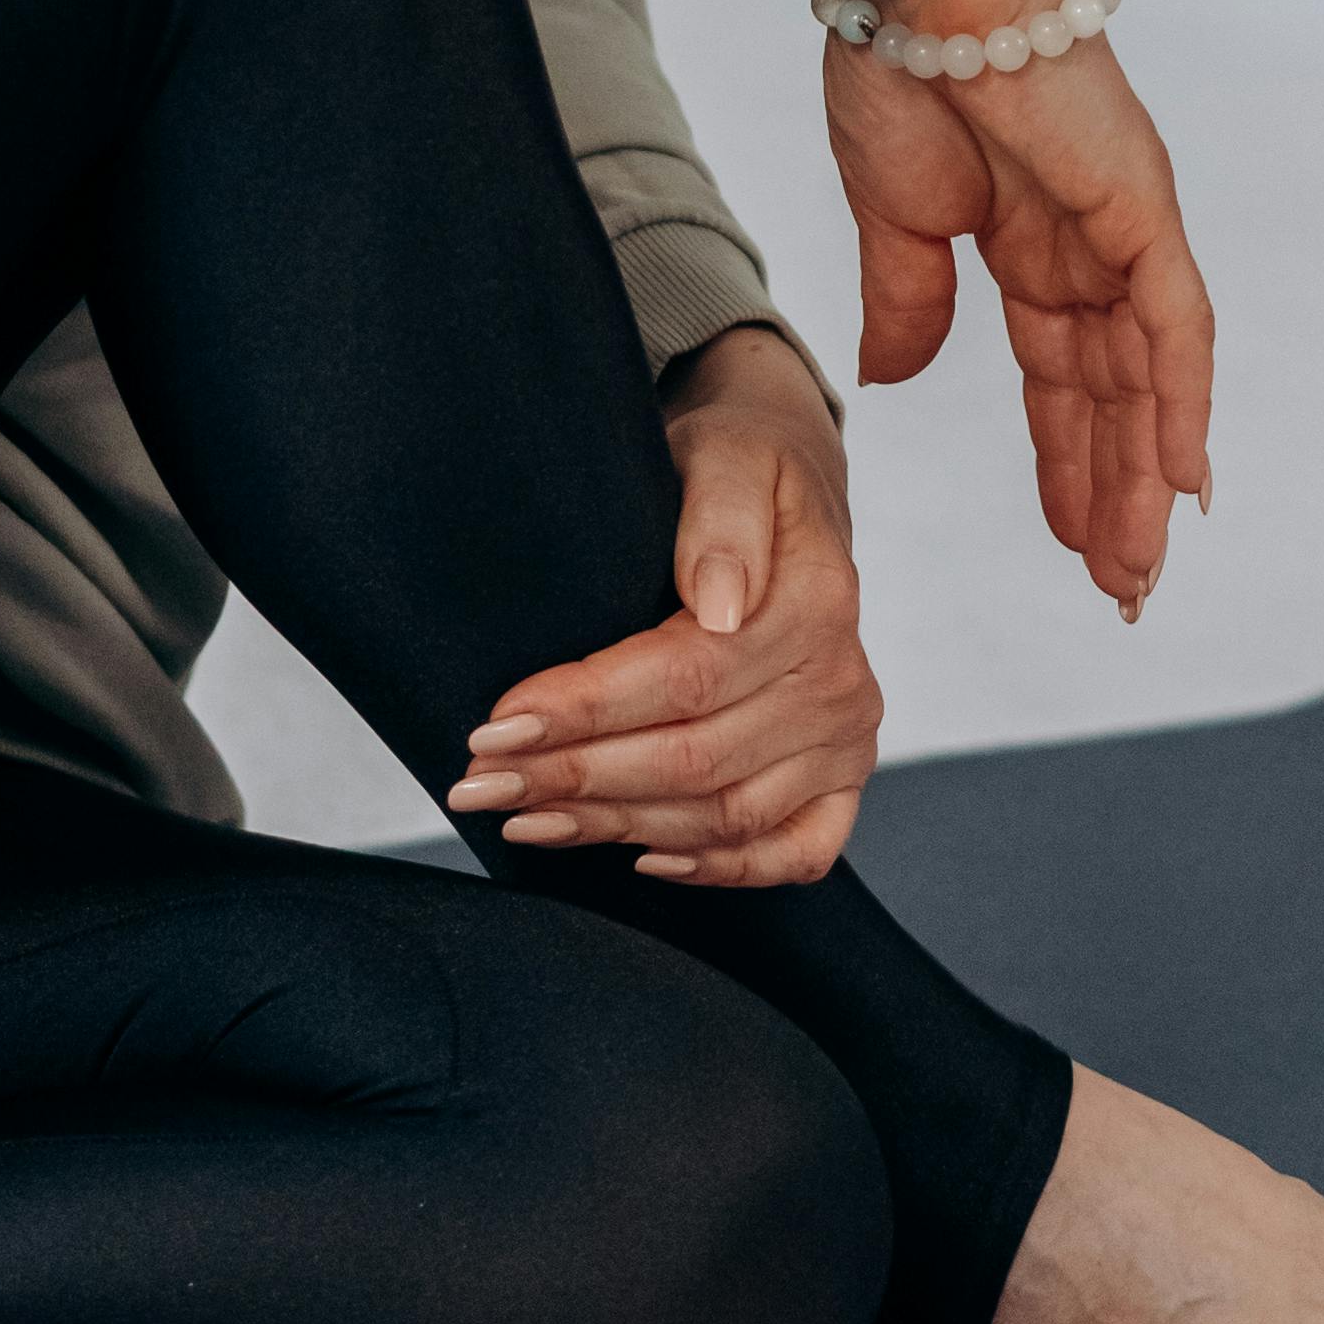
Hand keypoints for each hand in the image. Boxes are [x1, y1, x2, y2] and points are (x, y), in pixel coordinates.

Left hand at [447, 323, 882, 888]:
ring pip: (723, 813)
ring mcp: (846, 740)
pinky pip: (793, 853)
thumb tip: (714, 602)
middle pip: (692, 758)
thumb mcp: (727, 454)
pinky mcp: (841, 780)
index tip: (494, 724)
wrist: (782, 483)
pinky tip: (641, 861)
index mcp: (816, 603)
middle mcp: (839, 683)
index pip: (684, 678)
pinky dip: (721, 869)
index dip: (585, 710)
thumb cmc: (738, 463)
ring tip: (520, 817)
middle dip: (573, 777)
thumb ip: (721, 518)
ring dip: (615, 826)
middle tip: (477, 785)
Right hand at [825, 0, 1213, 613]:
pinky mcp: (1141, 206)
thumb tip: (891, 380)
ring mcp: (1123, 226)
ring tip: (1137, 567)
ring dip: (1145, 475)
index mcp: (1030, 243)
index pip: (1060, 378)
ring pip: (1147, 379)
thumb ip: (909, 302)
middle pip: (1112, 395)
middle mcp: (1090, 244)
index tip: (1071, 544)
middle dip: (1113, 492)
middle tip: (1119, 589)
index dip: (1067, 462)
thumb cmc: (899, 63)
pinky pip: (1175, 325)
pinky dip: (1181, 403)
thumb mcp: (894, 216)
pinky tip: (1183, 480)